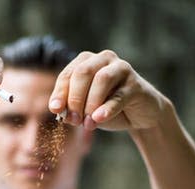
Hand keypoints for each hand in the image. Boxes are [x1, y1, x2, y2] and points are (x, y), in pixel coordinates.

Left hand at [48, 50, 172, 130]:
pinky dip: (107, 109)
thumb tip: (61, 112)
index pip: (67, 74)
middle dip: (75, 98)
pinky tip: (99, 119)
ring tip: (87, 122)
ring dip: (90, 103)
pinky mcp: (136, 85)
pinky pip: (119, 96)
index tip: (55, 110)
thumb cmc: (107, 107)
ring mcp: (122, 69)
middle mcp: (103, 59)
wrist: (138, 115)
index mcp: (86, 61)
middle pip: (82, 73)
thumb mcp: (85, 109)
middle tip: (73, 120)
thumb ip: (72, 109)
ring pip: (101, 79)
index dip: (60, 93)